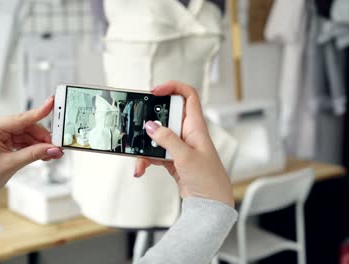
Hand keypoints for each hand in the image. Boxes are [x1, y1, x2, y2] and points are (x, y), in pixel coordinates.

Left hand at [0, 97, 63, 208]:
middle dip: (42, 138)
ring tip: (51, 154)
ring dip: (39, 144)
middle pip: (27, 127)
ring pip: (27, 135)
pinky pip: (23, 141)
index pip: (21, 118)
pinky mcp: (3, 141)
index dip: (40, 112)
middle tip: (56, 147)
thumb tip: (53, 148)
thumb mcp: (11, 164)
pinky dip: (33, 148)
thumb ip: (34, 154)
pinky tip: (43, 154)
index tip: (52, 103)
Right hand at [135, 81, 233, 206]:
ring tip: (138, 159)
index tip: (155, 91)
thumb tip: (151, 126)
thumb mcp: (186, 157)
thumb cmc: (209, 180)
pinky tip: (141, 168)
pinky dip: (146, 159)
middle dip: (150, 122)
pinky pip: (155, 152)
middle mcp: (188, 133)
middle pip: (166, 117)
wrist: (210, 205)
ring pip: (157, 137)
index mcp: (196, 126)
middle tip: (138, 126)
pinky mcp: (173, 159)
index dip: (173, 88)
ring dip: (145, 147)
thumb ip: (167, 139)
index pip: (188, 96)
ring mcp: (179, 146)